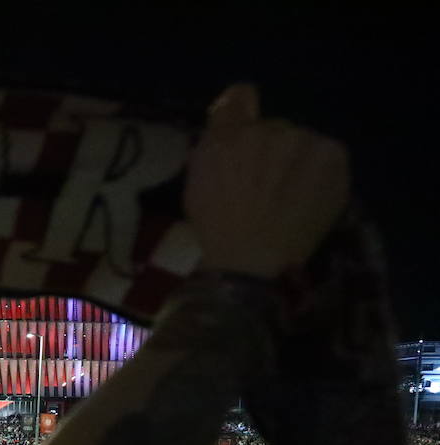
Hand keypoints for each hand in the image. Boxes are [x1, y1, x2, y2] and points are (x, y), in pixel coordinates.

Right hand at [185, 84, 349, 278]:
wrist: (251, 262)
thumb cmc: (216, 230)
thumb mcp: (197, 184)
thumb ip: (213, 147)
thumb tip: (228, 127)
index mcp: (226, 136)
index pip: (239, 97)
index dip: (240, 110)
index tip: (242, 130)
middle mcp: (266, 129)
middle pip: (274, 128)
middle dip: (270, 149)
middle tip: (264, 186)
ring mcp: (303, 141)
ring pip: (302, 142)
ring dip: (296, 161)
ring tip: (289, 198)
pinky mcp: (333, 156)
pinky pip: (326, 154)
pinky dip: (319, 172)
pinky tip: (308, 197)